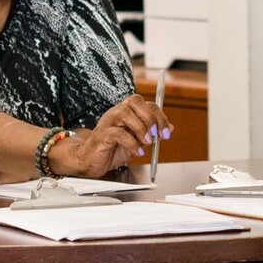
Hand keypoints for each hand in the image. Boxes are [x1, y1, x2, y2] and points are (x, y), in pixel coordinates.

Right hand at [48, 95, 172, 177]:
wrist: (91, 161)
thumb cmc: (112, 149)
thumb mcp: (138, 141)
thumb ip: (152, 133)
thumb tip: (171, 128)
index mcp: (127, 112)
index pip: (146, 104)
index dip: (159, 116)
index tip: (166, 132)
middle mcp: (116, 113)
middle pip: (135, 101)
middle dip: (150, 117)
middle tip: (157, 134)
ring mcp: (108, 122)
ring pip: (125, 113)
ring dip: (141, 128)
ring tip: (147, 143)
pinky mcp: (101, 135)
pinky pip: (117, 133)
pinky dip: (131, 143)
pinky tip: (136, 152)